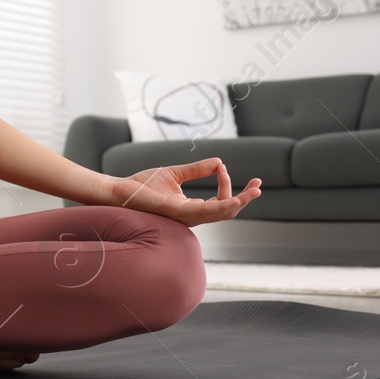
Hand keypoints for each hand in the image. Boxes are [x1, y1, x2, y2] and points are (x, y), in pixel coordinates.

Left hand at [108, 158, 261, 224]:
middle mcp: (192, 216)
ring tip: (254, 191)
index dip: (226, 185)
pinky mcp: (177, 212)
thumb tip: (219, 162)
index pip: (220, 201)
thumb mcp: (176, 174)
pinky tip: (233, 199)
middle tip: (258, 185)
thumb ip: (197, 170)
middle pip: (227, 212)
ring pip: (220, 214)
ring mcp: (186, 216)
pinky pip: (205, 211)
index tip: (221, 166)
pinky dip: (221, 206)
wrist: (121, 192)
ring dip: (239, 202)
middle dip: (245, 199)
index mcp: (192, 209)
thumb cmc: (144, 186)